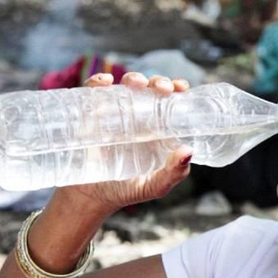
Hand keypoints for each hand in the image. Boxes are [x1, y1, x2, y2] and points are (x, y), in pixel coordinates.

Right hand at [55, 72, 192, 214]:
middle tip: (162, 88)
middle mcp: (138, 117)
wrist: (90, 199)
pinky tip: (104, 83)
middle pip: (150, 89)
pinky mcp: (90, 116)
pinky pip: (94, 93)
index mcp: (157, 129)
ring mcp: (114, 114)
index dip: (177, 89)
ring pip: (125, 87)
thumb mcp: (155, 186)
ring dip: (133, 79)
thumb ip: (174, 173)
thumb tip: (188, 151)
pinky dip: (98, 82)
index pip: (170, 102)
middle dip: (158, 82)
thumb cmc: (126, 191)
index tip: (180, 87)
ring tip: (136, 85)